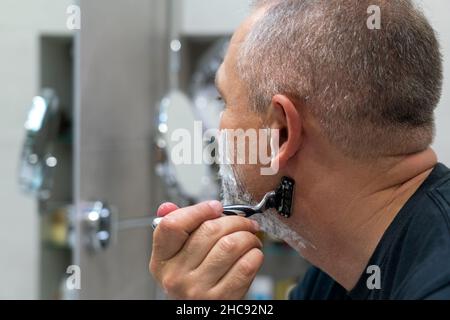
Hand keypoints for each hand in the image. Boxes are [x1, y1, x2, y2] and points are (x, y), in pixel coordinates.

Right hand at [149, 201, 263, 299]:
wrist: (200, 312)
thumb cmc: (192, 281)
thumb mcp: (175, 258)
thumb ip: (174, 230)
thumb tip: (167, 207)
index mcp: (162, 261)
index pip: (172, 225)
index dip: (198, 210)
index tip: (216, 207)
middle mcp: (176, 276)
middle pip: (208, 231)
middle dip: (234, 220)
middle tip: (244, 222)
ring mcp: (198, 289)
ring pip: (230, 245)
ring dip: (248, 236)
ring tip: (250, 237)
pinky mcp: (221, 299)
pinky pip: (245, 266)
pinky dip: (255, 254)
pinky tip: (252, 254)